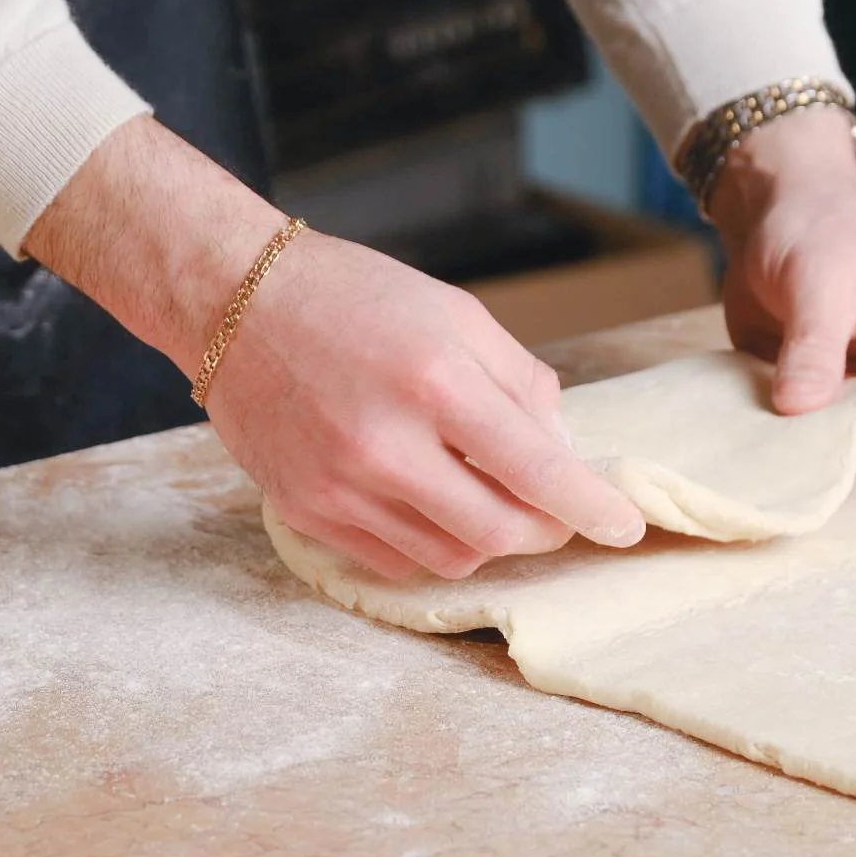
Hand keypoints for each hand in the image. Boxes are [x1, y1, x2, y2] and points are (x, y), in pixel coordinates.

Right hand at [26, 117, 644, 578]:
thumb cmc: (351, 296)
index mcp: (434, 382)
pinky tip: (433, 505)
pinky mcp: (306, 512)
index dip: (591, 507)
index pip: (537, 471)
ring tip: (485, 495)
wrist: (232, 300)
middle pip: (498, 533)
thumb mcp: (456, 313)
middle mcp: (385, 445)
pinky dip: (432, 545)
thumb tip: (562, 453)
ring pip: (448, 557)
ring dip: (488, 540)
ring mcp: (339, 487)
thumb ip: (520, 383)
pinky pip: (394, 560)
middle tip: (555, 512)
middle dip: (544, 531)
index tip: (623, 525)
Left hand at [708, 110, 855, 463]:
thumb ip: (814, 345)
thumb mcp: (817, 280)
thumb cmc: (812, 223)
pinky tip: (754, 439)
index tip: (832, 456)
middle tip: (791, 466)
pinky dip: (784, 430)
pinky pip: (810, 418)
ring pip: (846, 428)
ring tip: (767, 456)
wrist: (772, 204)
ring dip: (808, 443)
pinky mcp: (825, 380)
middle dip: (841, 445)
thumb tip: (800, 408)